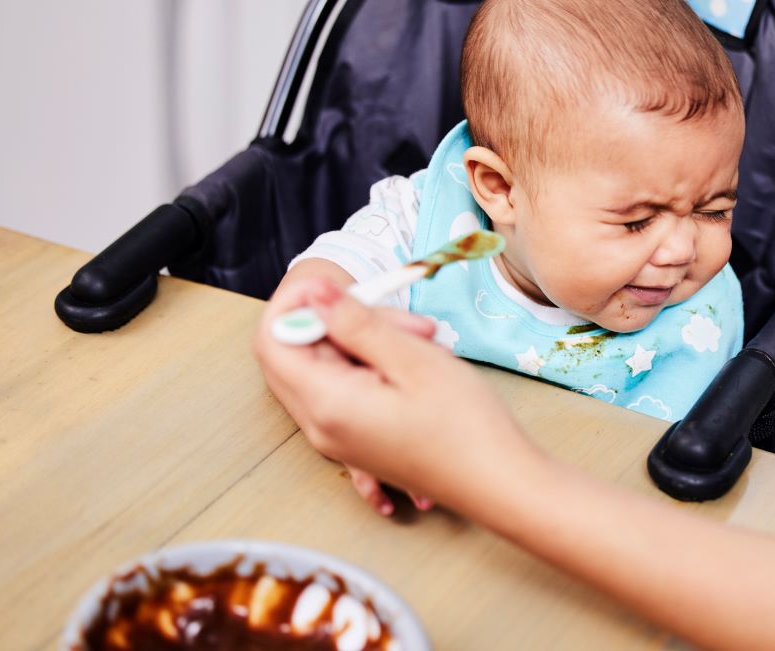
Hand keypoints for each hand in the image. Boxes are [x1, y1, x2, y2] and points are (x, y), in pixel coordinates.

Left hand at [252, 276, 536, 509]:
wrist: (501, 485)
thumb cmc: (466, 425)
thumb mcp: (412, 358)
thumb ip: (355, 323)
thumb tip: (312, 294)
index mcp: (326, 404)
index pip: (274, 341)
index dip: (297, 305)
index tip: (341, 290)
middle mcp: (321, 427)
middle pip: (295, 355)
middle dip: (335, 323)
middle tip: (394, 318)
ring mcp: (338, 441)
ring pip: (326, 370)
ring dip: (364, 345)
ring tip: (422, 343)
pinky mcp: (358, 445)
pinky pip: (345, 394)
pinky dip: (371, 371)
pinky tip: (413, 366)